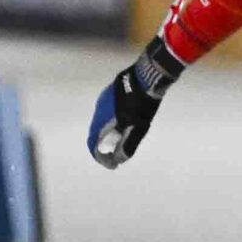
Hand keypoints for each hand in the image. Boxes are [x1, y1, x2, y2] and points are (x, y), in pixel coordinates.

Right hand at [88, 39, 185, 169]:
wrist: (147, 75)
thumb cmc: (143, 104)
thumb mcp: (139, 127)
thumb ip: (127, 145)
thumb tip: (118, 160)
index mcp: (103, 121)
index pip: (94, 145)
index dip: (101, 158)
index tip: (112, 165)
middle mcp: (99, 111)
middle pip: (95, 135)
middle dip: (103, 148)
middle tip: (115, 156)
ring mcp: (103, 101)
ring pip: (100, 123)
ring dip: (106, 135)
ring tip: (119, 141)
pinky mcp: (109, 93)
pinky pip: (105, 113)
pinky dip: (110, 124)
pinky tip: (122, 123)